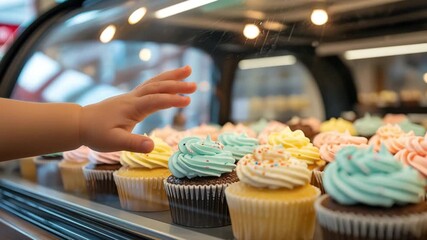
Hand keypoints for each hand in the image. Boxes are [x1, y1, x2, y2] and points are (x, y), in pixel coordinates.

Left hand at [79, 66, 195, 152]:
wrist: (80, 123)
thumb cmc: (96, 134)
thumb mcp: (114, 143)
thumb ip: (133, 144)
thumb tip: (153, 147)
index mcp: (131, 108)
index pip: (155, 101)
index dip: (171, 100)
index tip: (188, 101)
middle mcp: (133, 98)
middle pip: (157, 86)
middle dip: (176, 84)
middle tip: (195, 85)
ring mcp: (132, 96)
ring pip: (154, 82)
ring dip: (171, 76)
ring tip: (188, 69)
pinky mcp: (131, 98)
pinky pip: (150, 86)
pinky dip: (163, 81)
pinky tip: (170, 81)